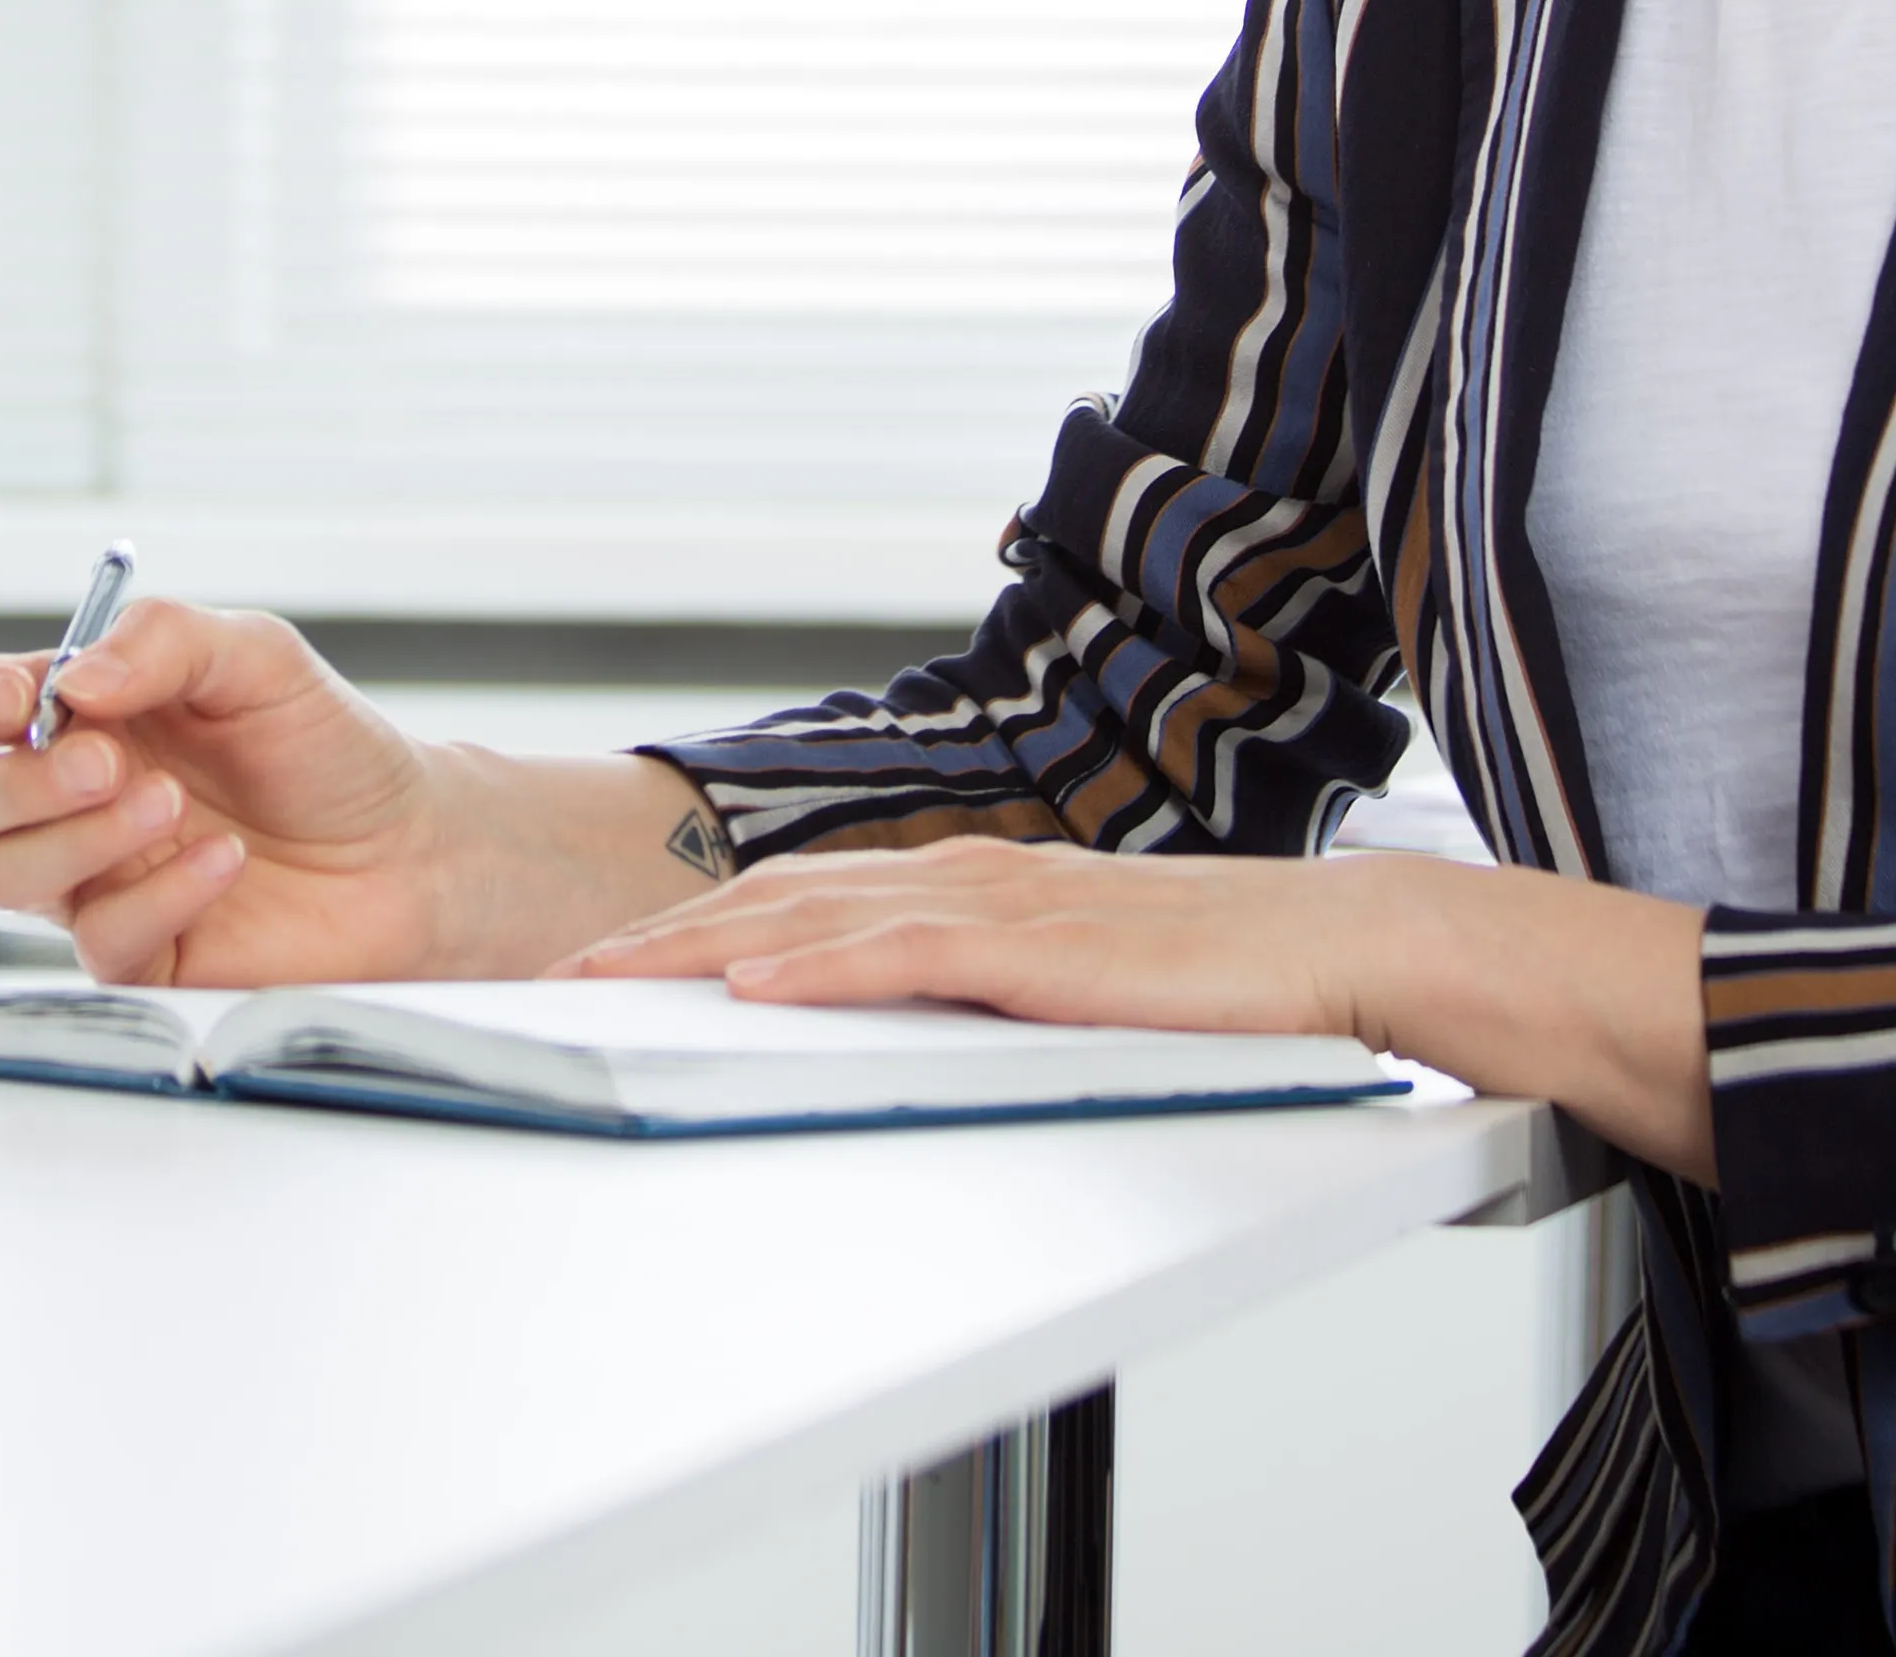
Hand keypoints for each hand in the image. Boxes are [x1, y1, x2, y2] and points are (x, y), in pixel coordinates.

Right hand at [0, 599, 458, 983]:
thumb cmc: (324, 749)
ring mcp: (96, 877)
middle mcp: (67, 797)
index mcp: (75, 713)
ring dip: (84, 838)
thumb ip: (161, 641)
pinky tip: (222, 862)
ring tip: (174, 806)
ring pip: (9, 876)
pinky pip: (98, 938)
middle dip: (19, 780)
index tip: (12, 698)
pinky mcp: (139, 950)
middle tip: (109, 762)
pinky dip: (158, 894)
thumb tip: (71, 681)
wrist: (409, 848)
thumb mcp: (257, 655)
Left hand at [561, 837, 1380, 1038]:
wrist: (1332, 941)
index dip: (696, 927)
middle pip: (779, 902)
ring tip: (618, 978)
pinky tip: (758, 986)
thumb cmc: (1208, 971)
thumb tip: (896, 1019)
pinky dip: (823, 969)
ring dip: (708, 950)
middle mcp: (966, 876)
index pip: (798, 901)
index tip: (609, 962)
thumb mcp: (1066, 977)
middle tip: (563, 976)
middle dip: (663, 939)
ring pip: (820, 921)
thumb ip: (983, 983)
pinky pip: (910, 956)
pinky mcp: (1045, 947)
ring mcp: (1002, 903)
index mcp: (966, 883)